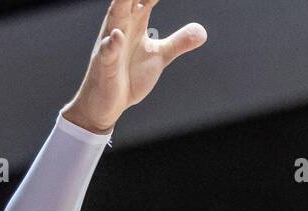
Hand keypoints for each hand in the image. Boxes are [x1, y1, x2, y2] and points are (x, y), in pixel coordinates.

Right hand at [62, 0, 206, 133]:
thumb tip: (203, 32)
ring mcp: (111, 46)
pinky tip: (117, 36)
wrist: (107, 105)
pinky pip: (106, 53)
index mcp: (135, 23)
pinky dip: (111, 44)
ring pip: (114, 20)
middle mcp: (121, 29)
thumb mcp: (159, 57)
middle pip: (128, 1)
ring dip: (121, 5)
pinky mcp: (105, 66)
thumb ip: (178, 42)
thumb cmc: (129, 76)